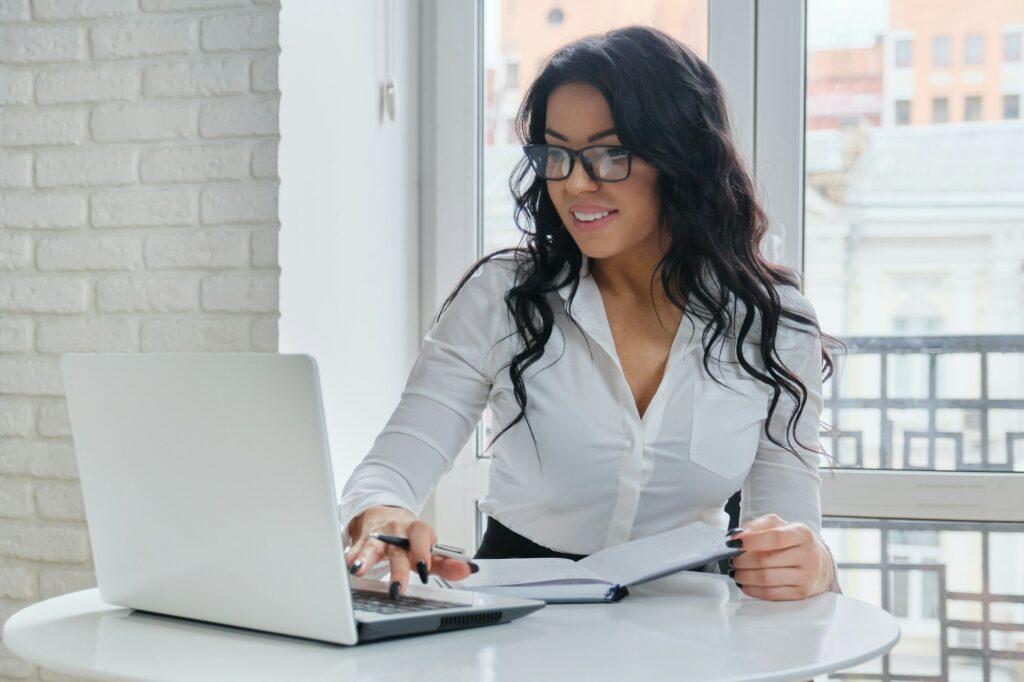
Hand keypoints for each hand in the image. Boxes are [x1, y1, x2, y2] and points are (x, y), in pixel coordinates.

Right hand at [344, 505, 474, 597]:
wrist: (385, 515)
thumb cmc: (409, 538)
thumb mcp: (429, 549)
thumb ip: (447, 563)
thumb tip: (468, 570)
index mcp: (416, 531)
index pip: (421, 536)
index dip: (422, 552)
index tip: (423, 569)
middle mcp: (396, 532)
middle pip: (397, 549)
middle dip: (396, 569)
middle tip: (396, 589)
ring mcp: (377, 536)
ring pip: (370, 546)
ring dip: (364, 558)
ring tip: (357, 570)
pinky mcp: (360, 542)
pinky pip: (353, 550)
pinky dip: (348, 558)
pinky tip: (344, 568)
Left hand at [726, 513, 835, 600]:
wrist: (818, 560)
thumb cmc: (791, 541)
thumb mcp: (777, 525)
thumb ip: (756, 527)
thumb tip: (736, 537)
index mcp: (802, 533)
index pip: (774, 538)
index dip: (750, 541)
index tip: (732, 543)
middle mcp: (807, 555)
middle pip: (766, 560)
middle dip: (742, 561)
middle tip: (731, 560)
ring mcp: (806, 576)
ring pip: (766, 579)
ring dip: (744, 576)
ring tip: (735, 572)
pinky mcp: (801, 593)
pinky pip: (771, 594)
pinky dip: (752, 590)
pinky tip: (744, 584)